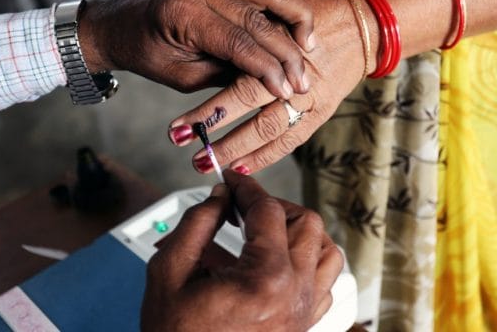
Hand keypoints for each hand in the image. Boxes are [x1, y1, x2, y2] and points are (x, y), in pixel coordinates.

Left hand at [79, 0, 314, 99]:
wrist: (116, 24)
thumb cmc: (144, 54)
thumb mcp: (181, 76)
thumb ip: (222, 74)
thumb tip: (265, 80)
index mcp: (183, 13)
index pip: (238, 42)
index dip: (267, 68)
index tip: (287, 90)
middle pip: (256, 18)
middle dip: (285, 51)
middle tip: (304, 78)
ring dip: (292, 20)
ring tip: (311, 46)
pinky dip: (280, 6)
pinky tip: (297, 25)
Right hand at [140, 170, 343, 331]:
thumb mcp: (170, 270)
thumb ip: (197, 222)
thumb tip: (221, 196)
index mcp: (267, 278)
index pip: (268, 211)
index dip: (248, 188)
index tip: (233, 180)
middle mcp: (296, 293)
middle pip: (307, 223)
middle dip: (276, 207)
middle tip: (246, 207)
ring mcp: (305, 311)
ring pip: (327, 250)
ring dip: (300, 233)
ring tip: (267, 232)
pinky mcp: (305, 323)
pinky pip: (325, 281)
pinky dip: (309, 262)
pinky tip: (279, 262)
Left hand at [167, 0, 371, 172]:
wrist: (363, 27)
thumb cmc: (312, 14)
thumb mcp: (274, 13)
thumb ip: (244, 37)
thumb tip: (201, 62)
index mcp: (280, 40)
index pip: (239, 72)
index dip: (208, 105)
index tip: (177, 124)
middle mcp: (296, 70)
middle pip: (249, 98)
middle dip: (212, 125)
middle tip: (181, 141)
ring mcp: (311, 93)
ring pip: (269, 126)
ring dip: (235, 147)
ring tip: (204, 162)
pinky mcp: (322, 111)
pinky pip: (291, 139)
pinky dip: (265, 155)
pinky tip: (240, 167)